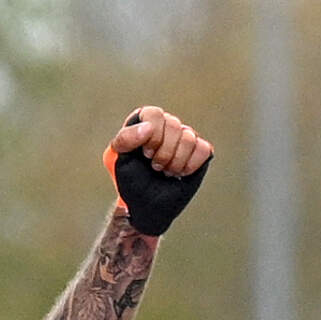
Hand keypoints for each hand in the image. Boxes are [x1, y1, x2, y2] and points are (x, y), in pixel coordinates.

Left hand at [104, 106, 211, 234]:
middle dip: (163, 154)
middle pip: (173, 125)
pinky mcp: (200, 150)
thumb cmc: (131, 179)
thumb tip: (148, 127)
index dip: (152, 136)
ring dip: (175, 162)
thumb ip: (125, 138)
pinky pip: (203, 149)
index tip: (146, 155)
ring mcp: (185, 136)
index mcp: (145, 121)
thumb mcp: (118, 158)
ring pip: (189, 138)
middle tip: (155, 168)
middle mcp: (167, 124)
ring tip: (166, 172)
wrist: (147, 205)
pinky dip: (190, 166)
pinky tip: (180, 173)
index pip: (154, 114)